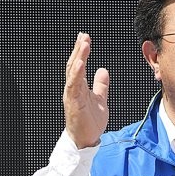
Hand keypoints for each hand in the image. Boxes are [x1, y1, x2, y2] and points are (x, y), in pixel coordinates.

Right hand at [63, 33, 108, 148]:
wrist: (85, 140)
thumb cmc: (90, 122)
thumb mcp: (100, 99)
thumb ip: (100, 85)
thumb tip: (102, 70)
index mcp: (79, 87)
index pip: (79, 65)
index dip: (81, 52)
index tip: (85, 38)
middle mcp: (73, 89)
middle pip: (74, 65)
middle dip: (79, 50)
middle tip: (84, 35)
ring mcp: (72, 95)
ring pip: (73, 72)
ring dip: (78, 57)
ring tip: (83, 44)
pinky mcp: (73, 103)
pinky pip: (73, 86)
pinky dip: (76, 74)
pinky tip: (81, 63)